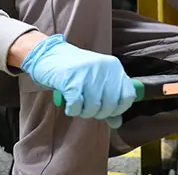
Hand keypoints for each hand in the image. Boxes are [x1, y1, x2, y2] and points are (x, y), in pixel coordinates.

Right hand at [21, 34, 135, 128]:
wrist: (49, 54)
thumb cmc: (76, 71)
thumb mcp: (97, 81)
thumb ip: (109, 101)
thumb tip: (117, 123)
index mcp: (114, 67)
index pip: (128, 96)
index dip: (118, 109)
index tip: (107, 111)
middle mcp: (104, 68)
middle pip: (110, 105)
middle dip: (98, 113)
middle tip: (87, 107)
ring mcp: (88, 73)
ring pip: (93, 108)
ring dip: (84, 112)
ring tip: (78, 104)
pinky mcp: (71, 80)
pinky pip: (77, 106)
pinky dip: (72, 110)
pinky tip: (69, 104)